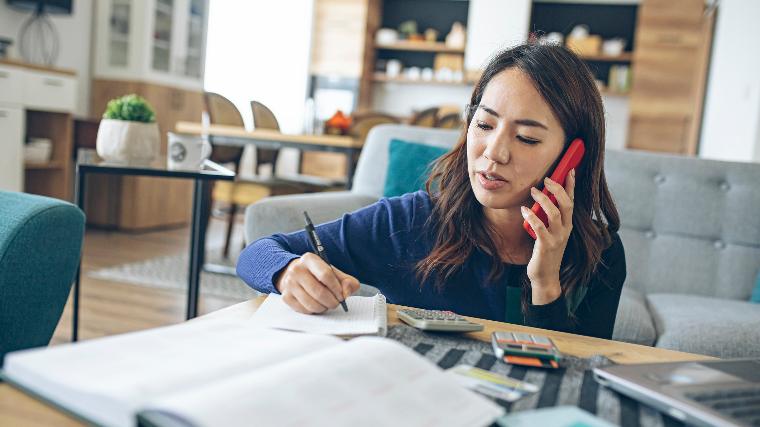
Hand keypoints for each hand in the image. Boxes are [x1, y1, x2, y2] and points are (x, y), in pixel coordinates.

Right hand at [275, 252, 359, 313]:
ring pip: (312, 303)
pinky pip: (304, 310)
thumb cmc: (318, 274)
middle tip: (336, 303)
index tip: (342, 295)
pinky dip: (314, 311)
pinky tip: (316, 304)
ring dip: (324, 308)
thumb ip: (347, 281)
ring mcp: (289, 284)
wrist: (296, 274)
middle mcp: (296, 270)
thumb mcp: (334, 273)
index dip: (337, 288)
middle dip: (332, 301)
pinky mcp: (286, 297)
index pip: (326, 275)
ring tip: (327, 304)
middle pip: (319, 292)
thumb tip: (346, 293)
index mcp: (309, 259)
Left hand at [520, 169, 575, 304]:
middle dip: (557, 188)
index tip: (570, 170)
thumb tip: (541, 198)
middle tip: (546, 179)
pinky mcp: (546, 245)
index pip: (572, 201)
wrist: (545, 276)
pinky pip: (540, 227)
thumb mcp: (550, 233)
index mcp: (567, 225)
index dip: (571, 185)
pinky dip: (531, 217)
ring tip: (533, 192)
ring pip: (554, 213)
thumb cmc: (545, 252)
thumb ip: (548, 218)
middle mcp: (565, 230)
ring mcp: (557, 238)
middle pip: (566, 204)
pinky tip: (524, 210)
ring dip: (543, 200)